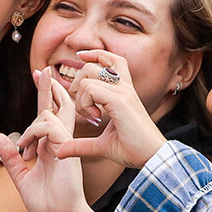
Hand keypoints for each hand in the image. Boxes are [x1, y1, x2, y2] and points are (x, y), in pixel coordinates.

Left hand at [0, 69, 93, 211]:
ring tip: (24, 151)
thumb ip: (11, 158)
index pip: (47, 116)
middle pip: (57, 108)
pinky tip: (27, 149)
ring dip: (30, 127)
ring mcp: (65, 146)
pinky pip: (50, 127)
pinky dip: (34, 132)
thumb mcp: (21, 178)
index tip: (37, 78)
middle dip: (49, 89)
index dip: (43, 97)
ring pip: (49, 116)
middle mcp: (60, 143)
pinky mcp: (66, 150)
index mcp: (51, 146)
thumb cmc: (47, 202)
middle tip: (43, 70)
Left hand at [55, 50, 166, 168]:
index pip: (111, 60)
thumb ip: (81, 145)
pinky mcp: (120, 100)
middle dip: (77, 85)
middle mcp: (124, 87)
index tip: (80, 57)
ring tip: (92, 117)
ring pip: (87, 77)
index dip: (94, 54)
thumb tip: (61, 152)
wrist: (151, 157)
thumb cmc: (132, 149)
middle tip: (84, 109)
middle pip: (90, 67)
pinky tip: (95, 118)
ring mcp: (123, 92)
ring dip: (81, 99)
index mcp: (124, 91)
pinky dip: (85, 104)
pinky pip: (90, 89)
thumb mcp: (101, 145)